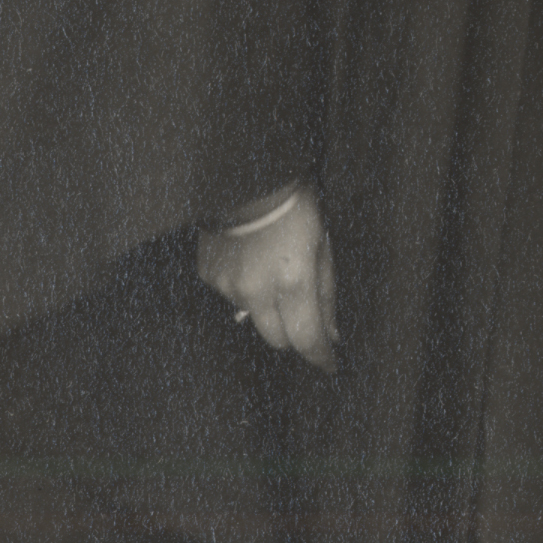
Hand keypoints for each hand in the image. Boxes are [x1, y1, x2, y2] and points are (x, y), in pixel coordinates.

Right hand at [199, 181, 339, 370]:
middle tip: (302, 313)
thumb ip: (326, 294)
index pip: (307, 339)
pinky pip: (232, 297)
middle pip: (278, 339)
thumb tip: (331, 332)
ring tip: (273, 272)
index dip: (320, 356)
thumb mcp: (322, 246)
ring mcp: (230, 286)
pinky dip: (245, 288)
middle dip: (294, 332)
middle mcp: (258, 291)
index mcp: (293, 281)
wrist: (246, 178)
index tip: (329, 364)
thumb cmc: (294, 207)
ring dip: (267, 307)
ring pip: (254, 318)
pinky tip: (250, 262)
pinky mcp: (210, 276)